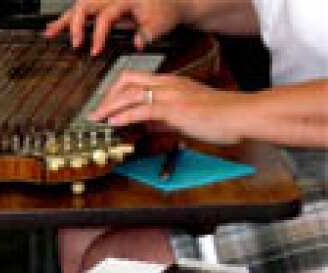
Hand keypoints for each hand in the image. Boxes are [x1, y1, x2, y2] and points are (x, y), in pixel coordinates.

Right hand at [44, 0, 182, 54]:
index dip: (98, 34)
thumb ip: (149, 33)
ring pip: (80, 6)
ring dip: (63, 20)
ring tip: (50, 33)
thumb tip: (137, 43)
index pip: (106, 15)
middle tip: (75, 43)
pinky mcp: (102, 5)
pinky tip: (54, 27)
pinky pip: (81, 10)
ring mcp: (106, 0)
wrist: (171, 2)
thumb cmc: (165, 12)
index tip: (94, 51)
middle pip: (86, 5)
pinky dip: (67, 19)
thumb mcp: (162, 24)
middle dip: (76, 24)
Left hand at [88, 72, 245, 143]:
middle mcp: (169, 84)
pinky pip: (143, 108)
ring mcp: (172, 94)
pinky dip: (125, 114)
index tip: (105, 108)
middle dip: (107, 97)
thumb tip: (144, 125)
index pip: (135, 80)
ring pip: (131, 93)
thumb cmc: (219, 117)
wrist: (241, 115)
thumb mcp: (184, 117)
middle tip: (97, 114)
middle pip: (127, 80)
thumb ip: (162, 119)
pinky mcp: (175, 107)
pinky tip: (114, 122)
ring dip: (110, 107)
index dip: (115, 92)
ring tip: (98, 118)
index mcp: (171, 84)